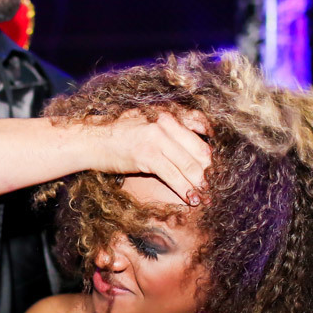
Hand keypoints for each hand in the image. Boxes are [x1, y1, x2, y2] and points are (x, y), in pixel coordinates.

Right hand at [82, 109, 211, 204]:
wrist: (92, 140)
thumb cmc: (119, 133)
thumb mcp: (147, 121)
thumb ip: (170, 126)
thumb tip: (196, 139)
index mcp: (168, 113)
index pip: (202, 125)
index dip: (214, 147)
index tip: (221, 163)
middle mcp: (166, 122)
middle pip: (201, 149)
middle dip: (212, 171)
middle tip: (218, 186)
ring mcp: (157, 138)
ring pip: (190, 165)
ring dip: (201, 184)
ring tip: (208, 197)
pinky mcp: (147, 155)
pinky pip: (174, 175)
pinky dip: (185, 189)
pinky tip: (192, 199)